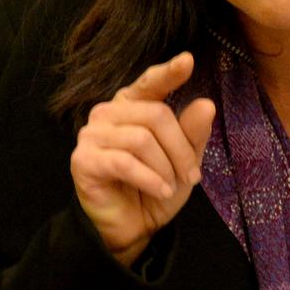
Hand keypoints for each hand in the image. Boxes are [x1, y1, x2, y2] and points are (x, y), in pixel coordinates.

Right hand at [70, 52, 214, 266]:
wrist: (131, 228)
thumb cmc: (156, 186)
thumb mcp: (183, 160)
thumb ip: (192, 132)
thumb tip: (206, 104)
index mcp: (133, 104)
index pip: (151, 82)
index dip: (169, 72)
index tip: (188, 61)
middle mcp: (109, 112)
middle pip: (156, 115)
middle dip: (181, 149)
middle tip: (191, 176)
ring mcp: (92, 134)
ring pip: (142, 139)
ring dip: (165, 167)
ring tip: (171, 187)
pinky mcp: (83, 160)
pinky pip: (124, 162)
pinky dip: (149, 178)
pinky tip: (161, 190)